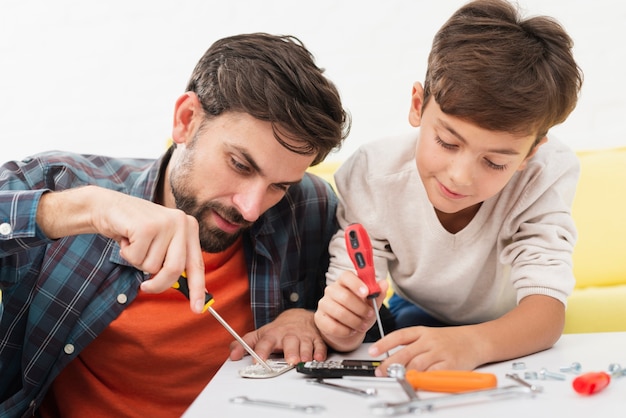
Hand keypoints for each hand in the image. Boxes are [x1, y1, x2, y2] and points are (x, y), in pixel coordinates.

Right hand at [37, 186, 205, 312]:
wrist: (109, 206)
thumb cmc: (135, 230)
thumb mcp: (160, 244)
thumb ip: (173, 261)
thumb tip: (186, 289)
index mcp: (189, 227)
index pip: (197, 264)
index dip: (198, 288)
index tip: (197, 309)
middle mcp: (182, 223)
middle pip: (175, 269)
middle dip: (158, 283)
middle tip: (145, 287)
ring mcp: (165, 222)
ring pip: (152, 265)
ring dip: (137, 261)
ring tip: (134, 244)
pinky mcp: (147, 226)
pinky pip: (136, 258)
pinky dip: (127, 254)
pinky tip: (126, 238)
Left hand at [229, 309, 327, 364]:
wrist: (298, 317)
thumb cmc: (278, 329)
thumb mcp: (259, 334)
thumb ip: (244, 344)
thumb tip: (232, 355)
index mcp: (273, 335)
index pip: (265, 342)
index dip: (261, 351)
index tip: (258, 361)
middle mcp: (288, 335)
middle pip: (289, 342)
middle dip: (290, 351)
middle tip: (290, 360)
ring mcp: (303, 337)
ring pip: (305, 344)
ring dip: (305, 353)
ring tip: (303, 360)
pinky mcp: (315, 339)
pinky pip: (319, 345)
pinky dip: (320, 352)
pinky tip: (318, 357)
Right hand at [314, 270, 388, 351]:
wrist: (348, 330)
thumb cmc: (359, 312)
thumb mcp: (371, 304)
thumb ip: (378, 294)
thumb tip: (384, 284)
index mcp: (344, 282)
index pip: (347, 276)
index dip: (356, 284)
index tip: (366, 293)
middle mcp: (331, 290)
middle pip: (345, 296)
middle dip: (361, 309)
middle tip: (370, 315)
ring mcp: (323, 304)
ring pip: (340, 312)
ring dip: (355, 321)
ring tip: (362, 325)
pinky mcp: (319, 318)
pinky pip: (333, 326)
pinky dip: (346, 331)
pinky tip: (351, 330)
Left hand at [367, 325, 483, 374]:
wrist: (475, 340)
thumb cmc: (450, 339)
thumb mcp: (428, 335)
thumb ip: (411, 345)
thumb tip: (391, 358)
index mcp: (422, 331)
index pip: (399, 336)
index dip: (384, 343)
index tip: (373, 351)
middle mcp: (429, 341)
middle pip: (405, 353)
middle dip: (390, 364)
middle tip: (381, 372)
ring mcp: (439, 352)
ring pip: (417, 364)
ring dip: (404, 373)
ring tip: (395, 378)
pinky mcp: (450, 364)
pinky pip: (433, 373)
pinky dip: (423, 379)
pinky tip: (415, 382)